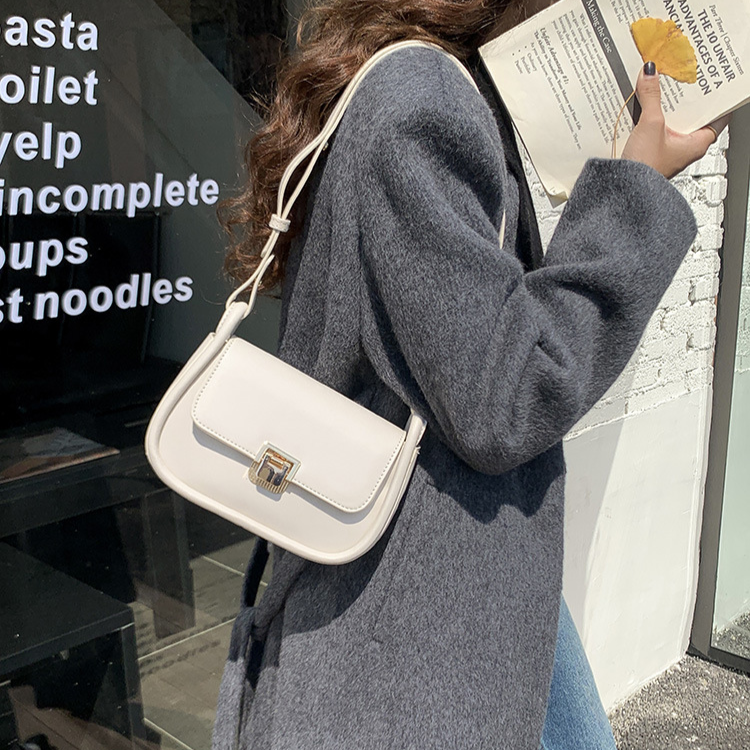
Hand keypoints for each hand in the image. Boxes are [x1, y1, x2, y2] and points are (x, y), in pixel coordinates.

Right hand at [621, 63, 729, 178]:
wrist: (623, 189)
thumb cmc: (645, 168)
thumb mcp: (651, 124)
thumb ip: (652, 96)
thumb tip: (650, 74)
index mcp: (698, 143)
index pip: (717, 116)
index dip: (715, 99)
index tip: (711, 83)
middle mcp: (686, 149)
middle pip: (692, 116)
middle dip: (686, 99)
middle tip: (682, 80)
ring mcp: (669, 151)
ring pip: (673, 123)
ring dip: (667, 109)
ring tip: (660, 92)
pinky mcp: (652, 153)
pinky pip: (656, 131)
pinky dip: (652, 120)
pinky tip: (644, 111)